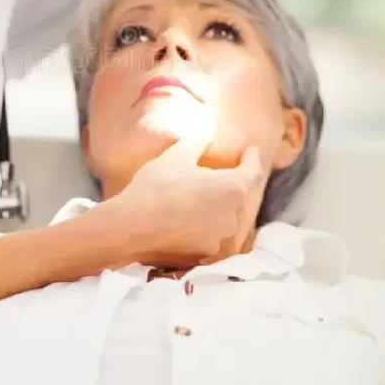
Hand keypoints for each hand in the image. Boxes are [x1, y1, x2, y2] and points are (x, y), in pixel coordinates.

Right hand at [106, 140, 263, 266]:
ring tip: (196, 198)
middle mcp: (232, 216)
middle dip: (229, 184)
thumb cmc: (158, 185)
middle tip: (215, 173)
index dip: (252, 159)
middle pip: (237, 196)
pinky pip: (208, 235)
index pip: (252, 171)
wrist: (132, 227)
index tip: (251, 150)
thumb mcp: (177, 155)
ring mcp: (219, 238)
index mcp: (232, 188)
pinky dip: (201, 226)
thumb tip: (208, 129)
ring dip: (214, 207)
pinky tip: (184, 220)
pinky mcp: (203, 254)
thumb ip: (198, 141)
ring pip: (222, 217)